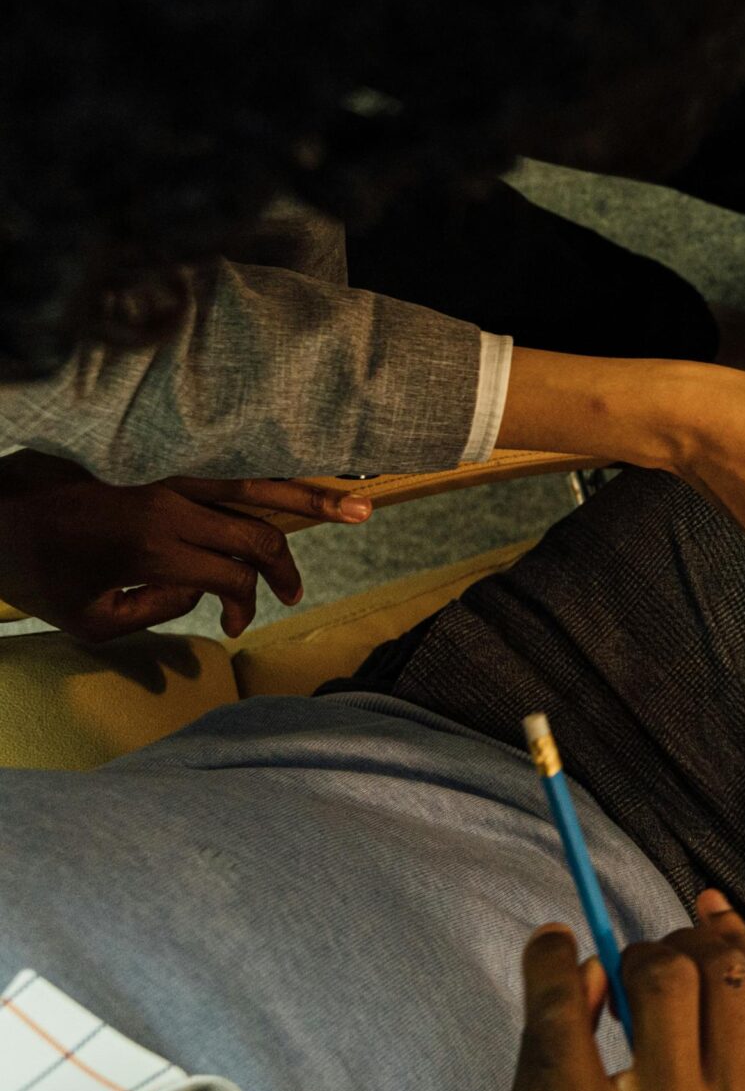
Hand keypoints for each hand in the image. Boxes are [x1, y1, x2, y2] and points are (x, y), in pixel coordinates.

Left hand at [0, 453, 369, 640]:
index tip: (233, 630)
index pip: (231, 578)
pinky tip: (305, 480)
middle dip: (286, 568)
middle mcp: (171, 504)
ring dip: (311, 499)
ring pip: (257, 487)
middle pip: (257, 533)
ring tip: (361, 507)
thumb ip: (156, 611)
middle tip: (296, 595)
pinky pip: (229, 468)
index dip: (243, 609)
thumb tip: (201, 591)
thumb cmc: (36, 569)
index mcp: (154, 547)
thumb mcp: (88, 619)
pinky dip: (271, 477)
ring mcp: (168, 475)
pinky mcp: (161, 460)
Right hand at [505, 891, 744, 1090]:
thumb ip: (547, 1047)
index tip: (554, 937)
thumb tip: (592, 960)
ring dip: (695, 943)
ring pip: (726, 970)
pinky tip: (719, 932)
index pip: (563, 1027)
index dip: (550, 965)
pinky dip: (744, 944)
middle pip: (662, 983)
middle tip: (634, 964)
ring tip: (676, 956)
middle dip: (642, 951)